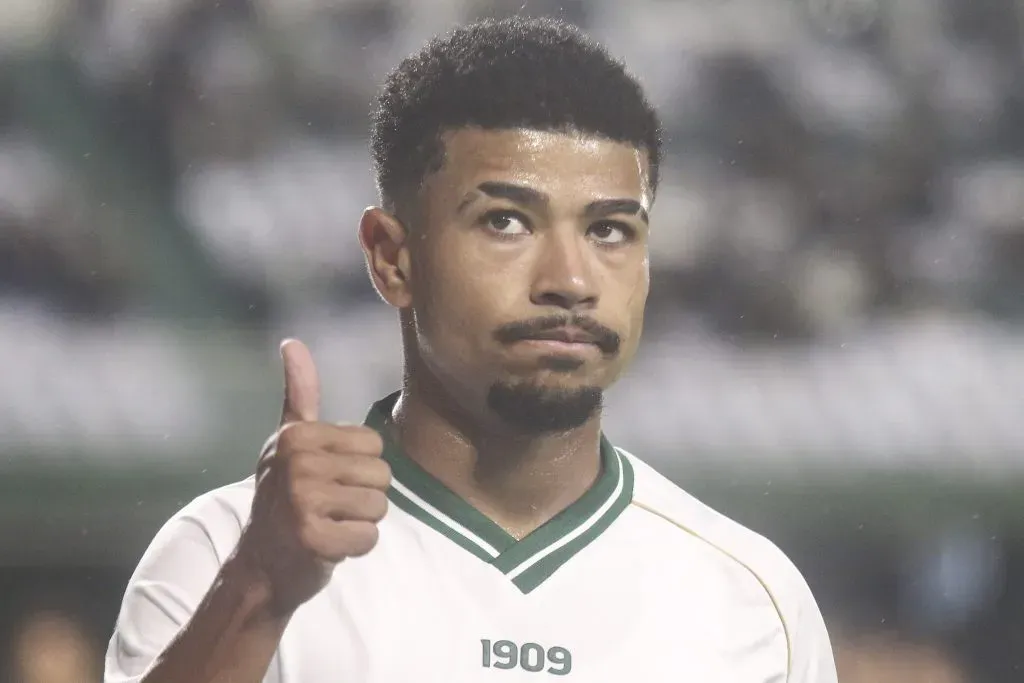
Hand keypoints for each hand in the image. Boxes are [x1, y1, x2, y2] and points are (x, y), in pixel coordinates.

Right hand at [234, 339, 390, 613]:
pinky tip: (326, 547)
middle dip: (364, 498)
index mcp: (297, 435)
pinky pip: (368, 538)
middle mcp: (296, 462)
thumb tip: (292, 341)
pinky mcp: (312, 539)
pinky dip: (355, 548)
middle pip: (381, 475)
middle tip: (328, 508)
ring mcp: (301, 501)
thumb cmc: (285, 499)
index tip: (326, 481)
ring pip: (379, 507)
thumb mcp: (290, 442)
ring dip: (360, 523)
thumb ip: (299, 393)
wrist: (259, 566)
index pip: (375, 444)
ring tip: (328, 525)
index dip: (360, 468)